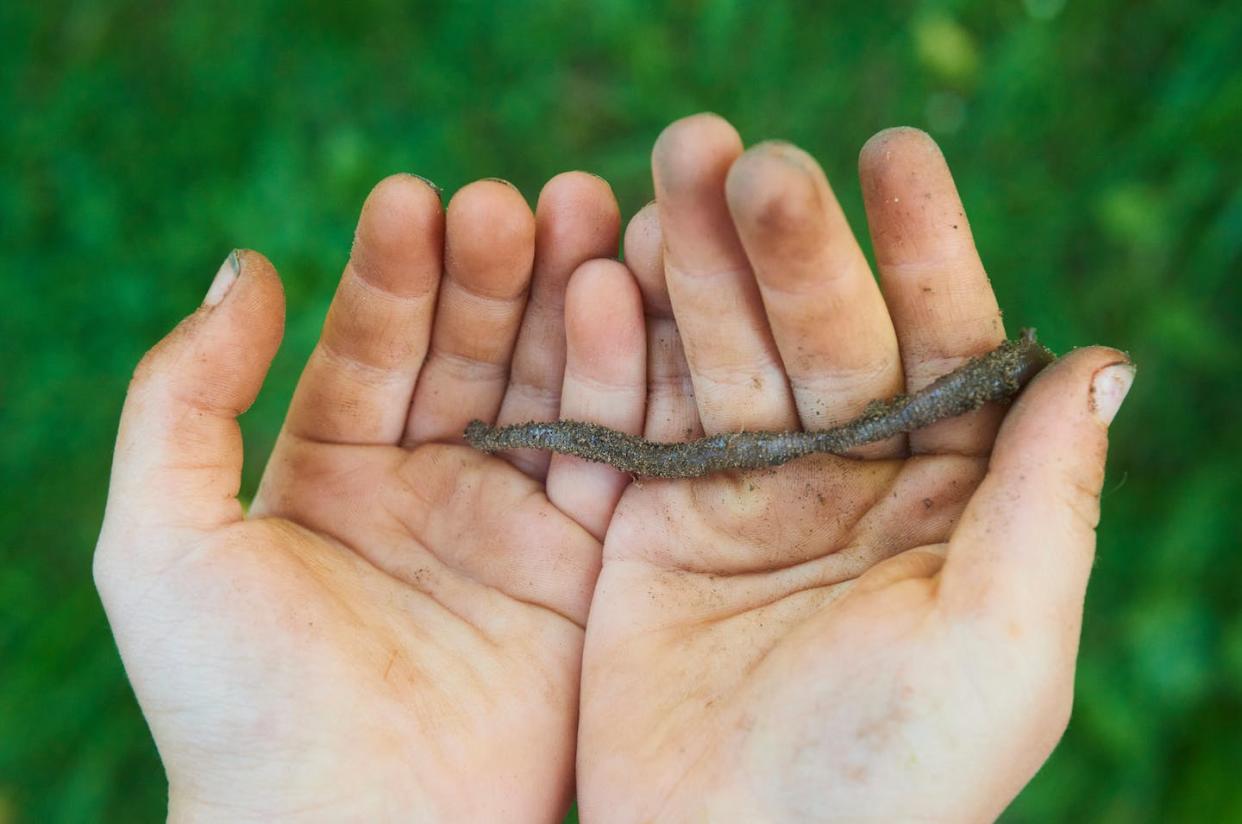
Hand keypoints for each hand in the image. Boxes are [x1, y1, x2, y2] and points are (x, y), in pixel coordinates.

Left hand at [94, 173, 647, 820]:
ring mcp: (515, 522)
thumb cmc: (232, 699)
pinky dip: (619, 378)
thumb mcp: (161, 537)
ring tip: (578, 214)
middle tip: (516, 197)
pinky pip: (610, 455)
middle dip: (494, 270)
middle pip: (473, 350)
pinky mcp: (587, 565)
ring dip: (564, 300)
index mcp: (337, 470)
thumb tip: (244, 264)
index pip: (376, 342)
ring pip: (549, 384)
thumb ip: (183, 396)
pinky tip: (616, 300)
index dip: (394, 270)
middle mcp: (434, 485)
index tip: (416, 199)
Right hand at [577, 115, 1132, 821]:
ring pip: (723, 353)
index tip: (892, 152)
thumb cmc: (894, 782)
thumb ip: (1047, 498)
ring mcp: (742, 493)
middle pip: (821, 333)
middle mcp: (847, 478)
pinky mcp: (650, 520)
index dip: (924, 248)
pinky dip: (618, 345)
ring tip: (669, 166)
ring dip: (696, 262)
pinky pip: (636, 415)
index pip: (943, 343)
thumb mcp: (1001, 643)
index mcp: (945, 497)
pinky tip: (606, 266)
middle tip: (747, 154)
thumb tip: (1099, 355)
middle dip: (788, 243)